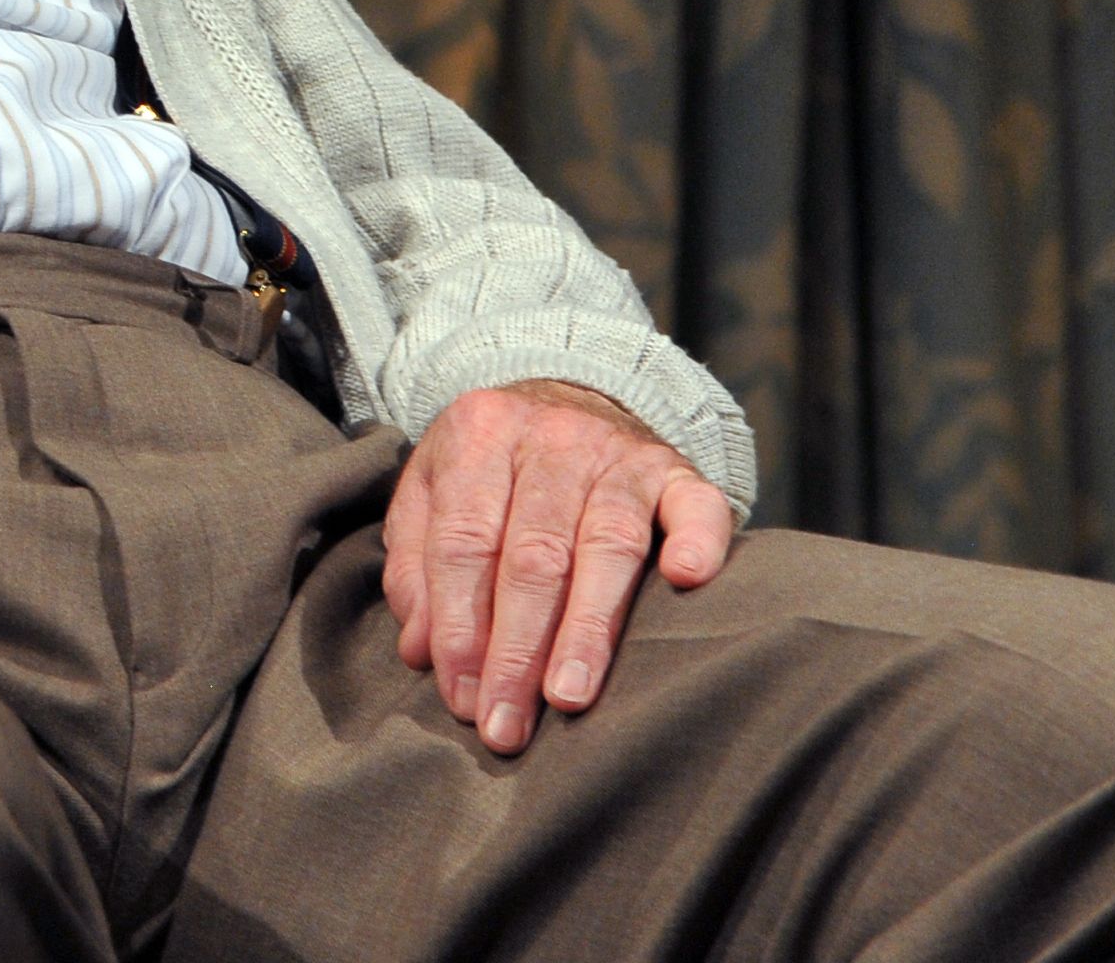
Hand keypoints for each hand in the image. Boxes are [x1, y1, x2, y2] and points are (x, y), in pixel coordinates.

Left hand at [384, 378, 732, 753]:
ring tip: (569, 696)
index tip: (462, 699)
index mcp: (478, 435)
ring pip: (606, 545)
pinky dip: (696, 541)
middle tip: (506, 724)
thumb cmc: (492, 468)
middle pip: (532, 554)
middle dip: (515, 650)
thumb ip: (417, 565)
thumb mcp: (433, 491)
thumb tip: (421, 651)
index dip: (459, 628)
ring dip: (587, 628)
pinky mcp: (676, 470)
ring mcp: (619, 453)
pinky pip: (696, 505)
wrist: (571, 390)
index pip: (463, 544)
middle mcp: (550, 438)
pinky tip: (686, 582)